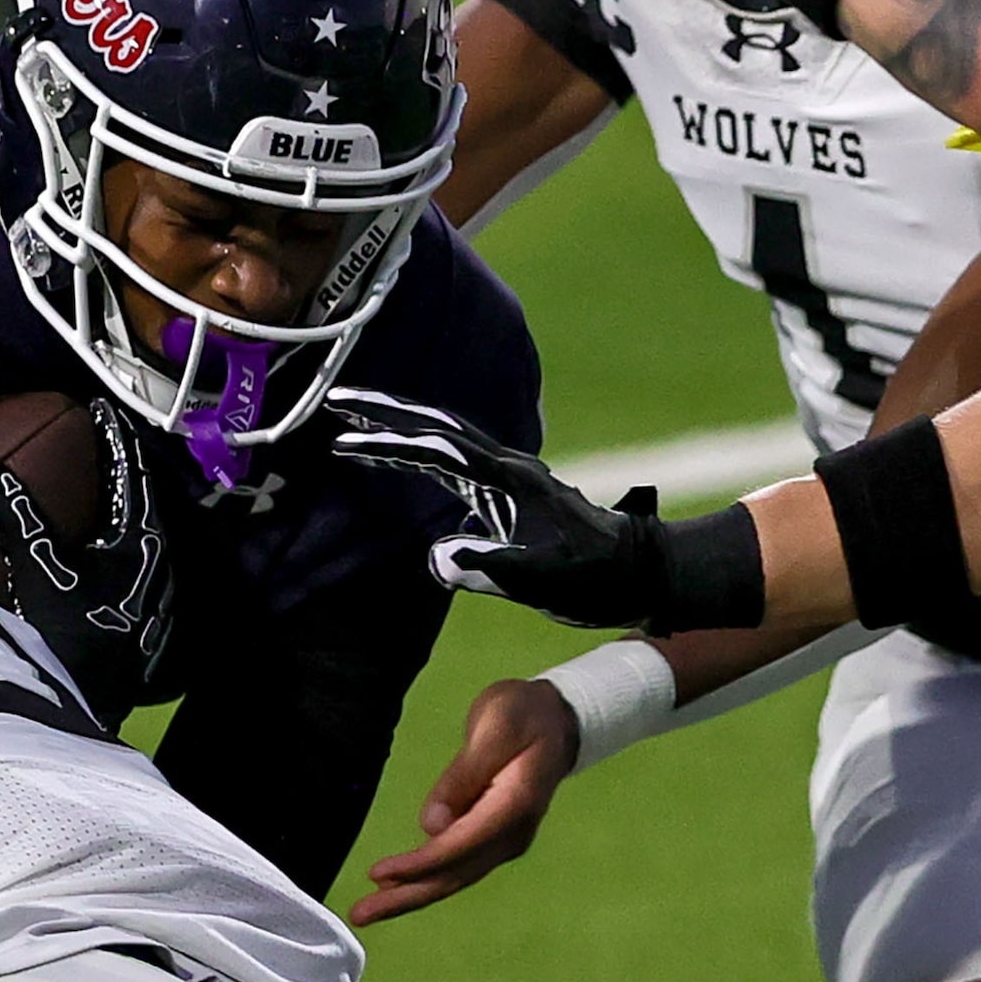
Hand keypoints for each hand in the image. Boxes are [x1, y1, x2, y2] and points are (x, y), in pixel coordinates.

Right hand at [0, 399, 174, 727]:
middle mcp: (157, 569)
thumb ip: (19, 520)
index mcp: (144, 545)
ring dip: (110, 515)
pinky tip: (82, 561)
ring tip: (87, 496)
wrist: (86, 716)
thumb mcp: (40, 573)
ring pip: (133, 541)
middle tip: (94, 447)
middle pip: (138, 506)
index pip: (130, 476)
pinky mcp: (138, 627)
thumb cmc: (71, 641)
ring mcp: (152, 600)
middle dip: (115, 476)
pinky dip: (102, 550)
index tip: (100, 412)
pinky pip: (123, 571)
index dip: (114, 440)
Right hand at [326, 388, 676, 629]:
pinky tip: (400, 458)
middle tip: (337, 399)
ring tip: (353, 423)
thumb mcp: (546, 582)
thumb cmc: (598, 579)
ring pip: (444, 439)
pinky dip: (418, 453)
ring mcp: (509, 478)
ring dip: (399, 427)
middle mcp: (508, 468)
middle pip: (438, 426)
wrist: (643, 573)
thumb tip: (438, 559)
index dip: (389, 443)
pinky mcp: (509, 494)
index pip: (439, 450)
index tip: (345, 440)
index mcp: (511, 481)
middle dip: (386, 411)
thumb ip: (493, 569)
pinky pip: (453, 462)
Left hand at [349, 679, 578, 925]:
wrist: (557, 720)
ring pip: (454, 875)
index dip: (420, 864)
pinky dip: (425, 877)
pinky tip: (395, 885)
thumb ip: (464, 774)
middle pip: (455, 874)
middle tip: (360, 913)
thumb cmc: (525, 716)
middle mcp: (512, 833)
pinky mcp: (491, 837)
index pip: (461, 845)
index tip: (378, 874)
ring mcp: (504, 839)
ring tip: (367, 908)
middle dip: (407, 896)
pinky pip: (456, 865)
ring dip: (411, 893)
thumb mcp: (496, 727)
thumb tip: (432, 824)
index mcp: (515, 804)